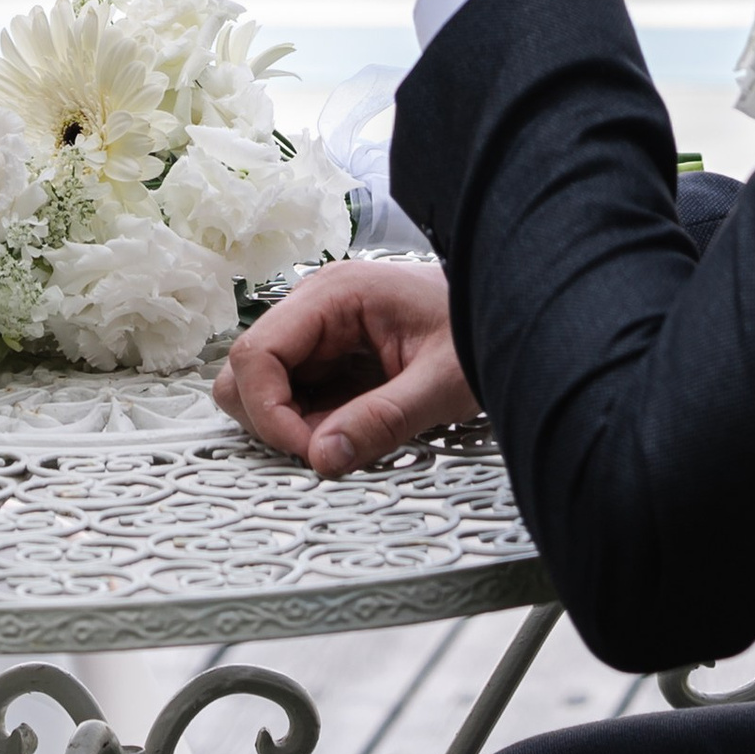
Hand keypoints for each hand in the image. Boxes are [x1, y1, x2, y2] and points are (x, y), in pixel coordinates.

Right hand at [213, 260, 474, 476]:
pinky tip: (348, 429)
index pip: (256, 354)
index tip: (309, 451)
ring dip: (285, 424)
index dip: (270, 413)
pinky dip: (306, 424)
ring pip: (259, 386)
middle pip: (244, 370)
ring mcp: (318, 332)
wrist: (510, 312)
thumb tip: (322, 458)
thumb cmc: (479, 331)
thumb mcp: (442, 382)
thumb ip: (383, 419)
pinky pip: (293, 396)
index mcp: (334, 295)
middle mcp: (315, 308)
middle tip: (323, 448)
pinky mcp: (328, 357)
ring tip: (339, 438)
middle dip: (270, 420)